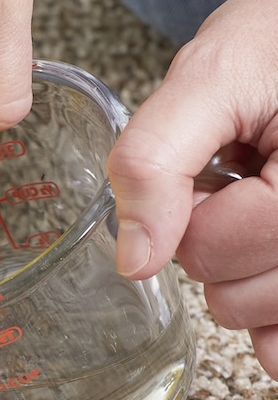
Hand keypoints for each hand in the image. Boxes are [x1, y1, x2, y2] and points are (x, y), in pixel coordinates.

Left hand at [107, 0, 277, 377]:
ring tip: (256, 215)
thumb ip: (157, 160)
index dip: (189, 216)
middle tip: (234, 192)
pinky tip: (265, 324)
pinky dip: (274, 323)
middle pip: (245, 292)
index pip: (216, 247)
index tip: (209, 174)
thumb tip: (134, 261)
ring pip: (271, 312)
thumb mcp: (209, 75)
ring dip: (246, 281)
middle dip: (214, 251)